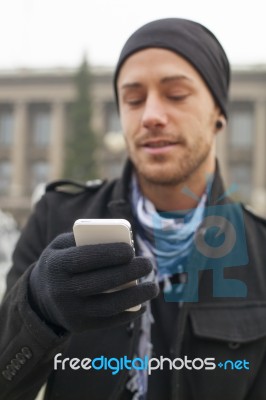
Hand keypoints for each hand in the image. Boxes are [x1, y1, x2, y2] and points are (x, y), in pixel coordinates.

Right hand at [29, 233, 157, 331]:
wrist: (40, 297)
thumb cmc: (60, 263)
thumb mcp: (60, 246)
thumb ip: (84, 239)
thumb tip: (119, 240)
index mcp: (56, 265)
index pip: (84, 259)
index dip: (109, 254)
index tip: (130, 250)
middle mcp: (61, 290)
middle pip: (101, 282)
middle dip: (129, 273)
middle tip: (148, 264)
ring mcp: (70, 311)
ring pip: (109, 306)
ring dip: (135, 297)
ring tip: (153, 287)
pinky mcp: (80, 326)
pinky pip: (108, 321)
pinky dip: (129, 314)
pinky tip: (143, 305)